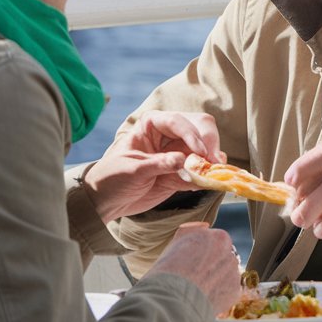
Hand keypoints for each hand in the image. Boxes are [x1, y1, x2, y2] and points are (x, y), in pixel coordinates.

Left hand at [81, 111, 223, 220]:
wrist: (106, 200)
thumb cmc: (112, 177)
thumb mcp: (132, 170)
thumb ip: (159, 164)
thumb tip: (184, 162)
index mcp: (152, 124)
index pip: (179, 121)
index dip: (192, 135)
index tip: (200, 152)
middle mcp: (170, 135)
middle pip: (200, 129)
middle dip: (209, 144)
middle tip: (214, 163)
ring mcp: (179, 153)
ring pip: (206, 150)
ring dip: (214, 161)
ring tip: (215, 174)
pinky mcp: (183, 172)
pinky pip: (203, 171)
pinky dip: (210, 175)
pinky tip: (211, 182)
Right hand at [144, 222, 241, 315]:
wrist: (171, 300)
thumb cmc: (169, 270)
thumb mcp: (178, 241)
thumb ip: (193, 230)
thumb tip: (205, 226)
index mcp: (219, 237)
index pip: (215, 241)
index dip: (202, 252)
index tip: (192, 262)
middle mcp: (230, 252)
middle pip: (223, 256)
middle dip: (213, 265)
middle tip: (195, 276)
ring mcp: (234, 272)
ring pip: (227, 273)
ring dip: (217, 278)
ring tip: (199, 288)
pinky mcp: (235, 291)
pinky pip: (229, 290)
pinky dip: (220, 294)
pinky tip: (205, 296)